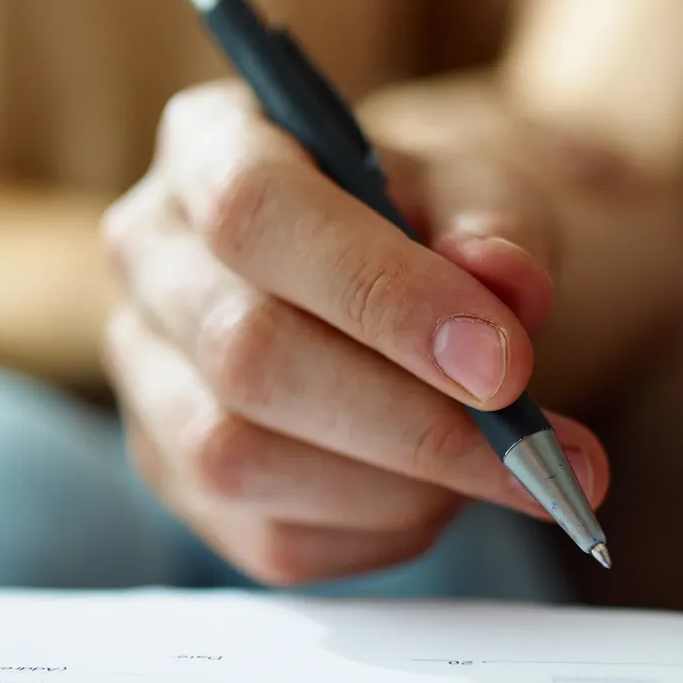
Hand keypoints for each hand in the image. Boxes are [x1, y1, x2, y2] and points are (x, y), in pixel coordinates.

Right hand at [101, 81, 607, 584]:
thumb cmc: (428, 223)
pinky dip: (380, 532)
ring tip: (498, 470)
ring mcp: (145, 374)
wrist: (396, 281)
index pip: (253, 213)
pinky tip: (440, 493)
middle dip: (408, 419)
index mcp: (207, 144)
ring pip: (238, 459)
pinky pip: (268, 538)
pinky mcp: (172, 475)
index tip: (503, 364)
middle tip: (537, 454)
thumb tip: (507, 289)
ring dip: (396, 485)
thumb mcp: (480, 193)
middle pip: (244, 353)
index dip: (378, 293)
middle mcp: (148, 255)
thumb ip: (499, 228)